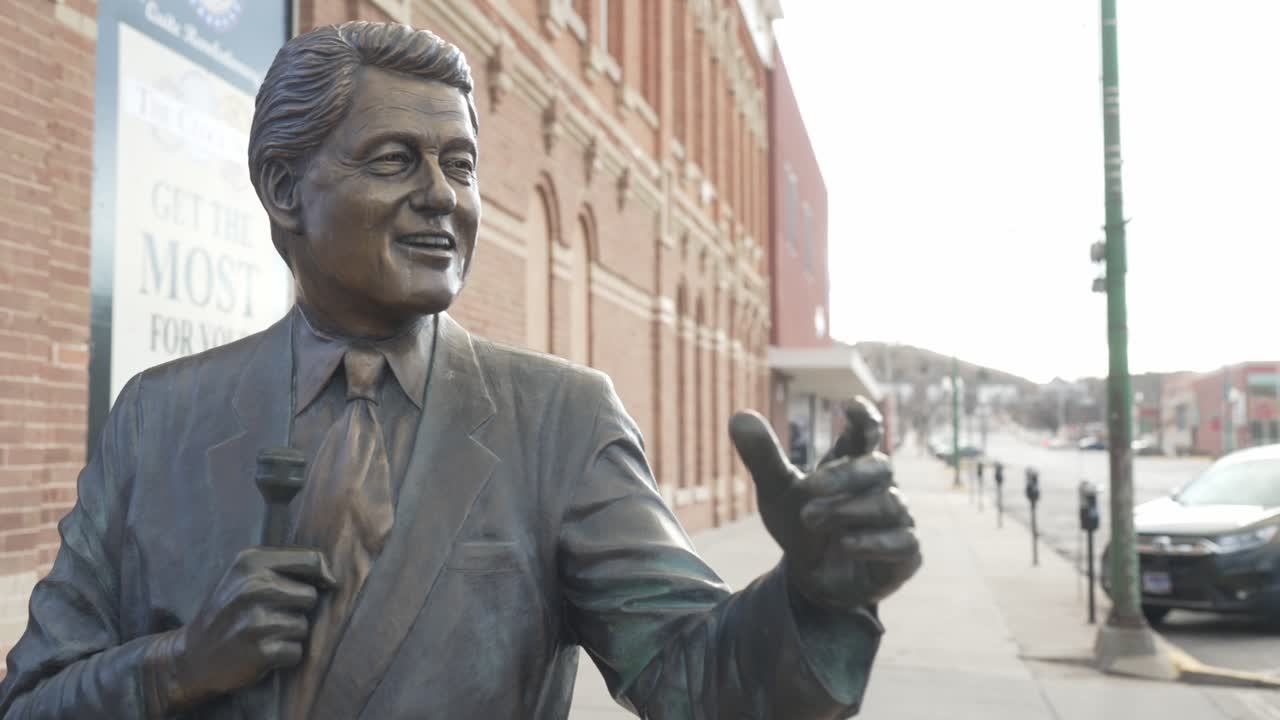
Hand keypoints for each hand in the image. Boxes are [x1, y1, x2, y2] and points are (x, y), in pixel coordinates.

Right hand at [159, 547, 335, 707]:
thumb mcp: (244, 575)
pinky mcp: (261, 650)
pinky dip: (284, 656)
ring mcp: (256, 619)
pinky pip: (296, 651)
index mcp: (251, 562)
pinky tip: (263, 652)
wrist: (191, 657)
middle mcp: (253, 587)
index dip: (323, 575)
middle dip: (297, 610)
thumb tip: (332, 577)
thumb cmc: (228, 612)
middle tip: (270, 617)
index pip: (312, 559)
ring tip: (264, 635)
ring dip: (289, 635)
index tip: (321, 585)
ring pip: (304, 625)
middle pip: (310, 595)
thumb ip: (284, 566)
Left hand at [730, 397, 920, 612]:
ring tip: (809, 519)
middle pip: (879, 466)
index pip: (867, 433)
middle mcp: (880, 487)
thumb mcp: (776, 492)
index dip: (865, 419)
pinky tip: (845, 545)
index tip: (852, 406)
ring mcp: (898, 520)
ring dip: (847, 511)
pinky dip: (874, 543)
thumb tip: (738, 416)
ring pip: (889, 504)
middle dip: (845, 475)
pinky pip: (904, 543)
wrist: (811, 580)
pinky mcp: (906, 554)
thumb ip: (763, 457)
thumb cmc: (801, 525)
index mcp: (851, 463)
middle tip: (810, 487)